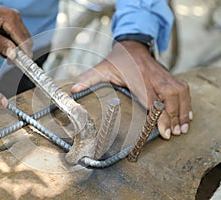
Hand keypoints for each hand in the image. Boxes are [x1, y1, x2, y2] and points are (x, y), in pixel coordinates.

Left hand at [0, 0, 32, 57]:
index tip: (20, 65)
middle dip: (17, 51)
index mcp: (10, 18)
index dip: (24, 54)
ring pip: (21, 39)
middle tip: (2, 55)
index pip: (24, 41)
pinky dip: (9, 43)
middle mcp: (15, 17)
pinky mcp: (10, 21)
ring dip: (12, 48)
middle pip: (26, 41)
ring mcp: (14, 18)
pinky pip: (16, 36)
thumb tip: (14, 55)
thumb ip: (1, 45)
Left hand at [71, 41, 191, 139]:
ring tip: (183, 128)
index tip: (162, 130)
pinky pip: (183, 89)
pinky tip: (187, 115)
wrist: (132, 44)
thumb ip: (88, 79)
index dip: (158, 114)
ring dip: (183, 110)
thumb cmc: (117, 59)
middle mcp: (154, 76)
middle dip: (174, 115)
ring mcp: (163, 76)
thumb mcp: (101, 68)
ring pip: (180, 92)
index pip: (151, 97)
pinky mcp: (169, 76)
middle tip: (174, 133)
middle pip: (170, 96)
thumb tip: (72, 90)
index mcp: (138, 77)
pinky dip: (187, 102)